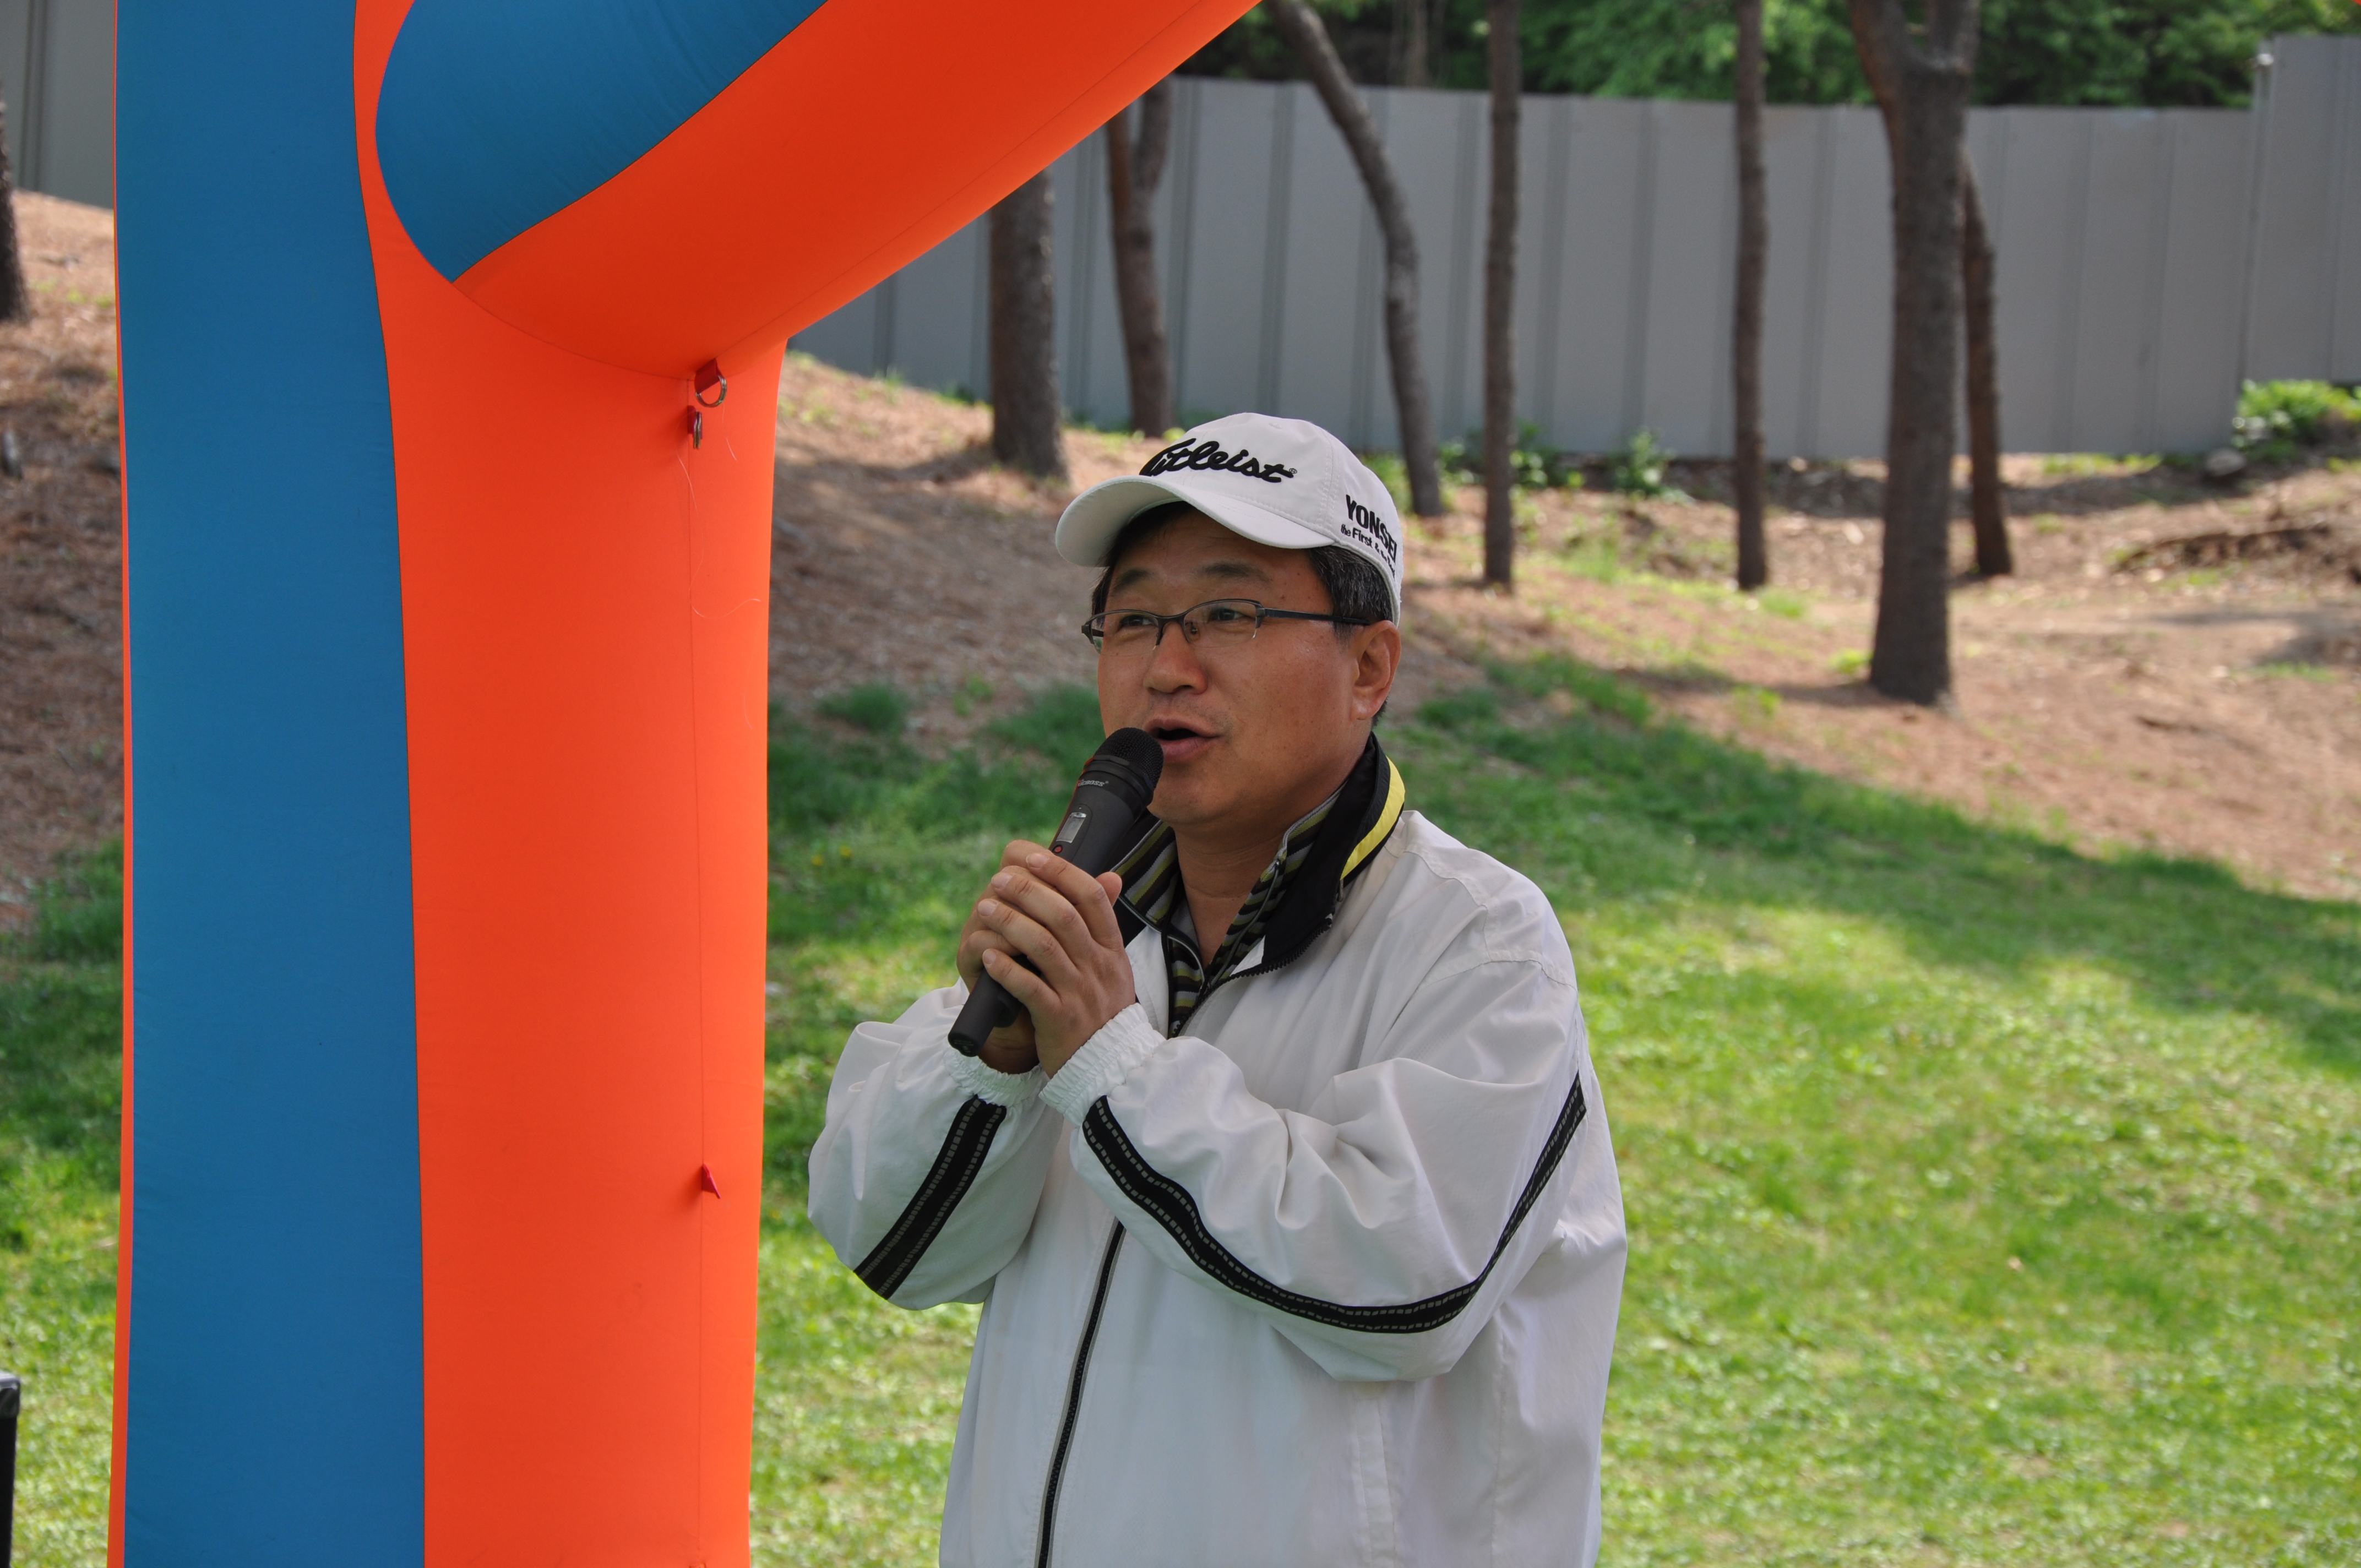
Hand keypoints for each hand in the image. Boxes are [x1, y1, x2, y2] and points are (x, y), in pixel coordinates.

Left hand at [955, 840, 1134, 1076]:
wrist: (1110, 1067)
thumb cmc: (1102, 1011)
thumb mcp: (1114, 966)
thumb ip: (1102, 927)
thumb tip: (1109, 877)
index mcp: (1111, 949)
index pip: (1091, 897)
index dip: (1061, 872)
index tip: (1032, 858)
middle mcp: (1098, 966)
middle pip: (1063, 915)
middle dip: (1027, 891)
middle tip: (998, 880)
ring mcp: (1079, 992)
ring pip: (1043, 946)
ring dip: (1009, 922)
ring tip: (985, 908)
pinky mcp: (1059, 1019)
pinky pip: (1029, 988)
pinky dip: (1006, 969)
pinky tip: (988, 955)